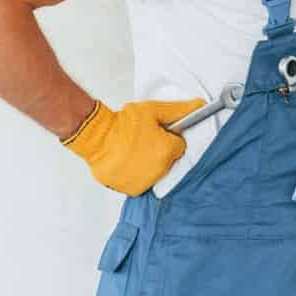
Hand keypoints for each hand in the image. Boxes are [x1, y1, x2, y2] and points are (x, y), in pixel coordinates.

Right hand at [60, 97, 204, 195]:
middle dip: (159, 151)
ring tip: (132, 150)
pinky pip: (138, 182)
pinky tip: (125, 161)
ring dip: (146, 164)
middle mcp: (159, 170)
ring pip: (153, 173)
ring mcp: (144, 182)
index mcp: (167, 151)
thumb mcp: (154, 110)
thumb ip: (179, 111)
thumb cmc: (123, 124)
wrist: (96, 137)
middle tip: (143, 140)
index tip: (158, 134)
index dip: (169, 138)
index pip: (179, 147)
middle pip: (167, 161)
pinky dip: (133, 174)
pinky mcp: (130, 189)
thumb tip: (198, 106)